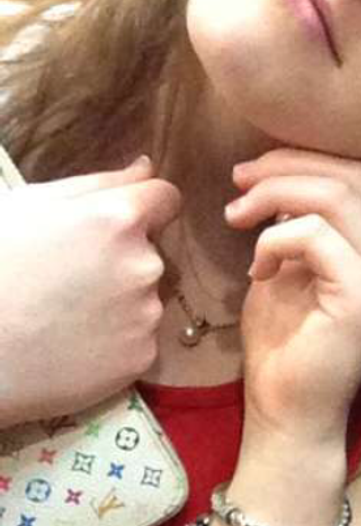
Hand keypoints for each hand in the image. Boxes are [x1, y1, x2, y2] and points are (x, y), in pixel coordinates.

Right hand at [0, 157, 180, 425]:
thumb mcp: (31, 206)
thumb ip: (100, 183)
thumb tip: (146, 167)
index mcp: (118, 218)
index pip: (166, 199)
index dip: (141, 211)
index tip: (114, 228)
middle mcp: (144, 264)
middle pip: (153, 252)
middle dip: (123, 259)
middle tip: (70, 278)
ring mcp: (146, 315)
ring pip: (146, 298)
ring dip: (121, 303)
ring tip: (67, 314)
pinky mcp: (142, 358)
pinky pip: (139, 340)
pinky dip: (115, 342)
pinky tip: (74, 343)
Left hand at [225, 150, 360, 444]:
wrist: (288, 414)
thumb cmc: (284, 346)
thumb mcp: (288, 266)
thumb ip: (297, 221)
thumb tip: (277, 176)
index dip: (310, 154)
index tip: (255, 170)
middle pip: (354, 171)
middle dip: (286, 165)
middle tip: (238, 181)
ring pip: (338, 194)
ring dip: (275, 193)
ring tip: (236, 215)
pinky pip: (316, 235)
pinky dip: (275, 239)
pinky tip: (257, 268)